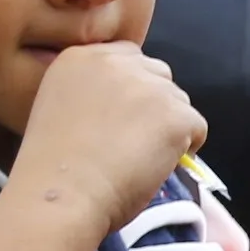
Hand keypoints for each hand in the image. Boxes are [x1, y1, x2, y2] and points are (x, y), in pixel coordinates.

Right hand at [10, 41, 206, 240]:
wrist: (60, 193)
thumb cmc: (51, 167)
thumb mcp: (59, 107)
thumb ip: (92, 93)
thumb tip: (127, 106)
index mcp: (80, 57)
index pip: (130, 58)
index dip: (132, 91)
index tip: (122, 119)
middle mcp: (116, 62)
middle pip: (159, 75)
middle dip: (154, 106)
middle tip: (133, 141)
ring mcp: (148, 86)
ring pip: (179, 102)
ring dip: (168, 128)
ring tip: (137, 159)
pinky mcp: (175, 114)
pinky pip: (197, 128)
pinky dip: (185, 150)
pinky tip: (154, 167)